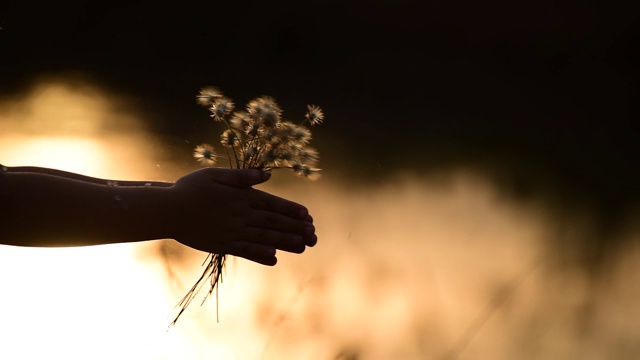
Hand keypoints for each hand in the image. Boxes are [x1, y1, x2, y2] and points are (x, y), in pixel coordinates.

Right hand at [168, 168, 315, 264]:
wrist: (167, 211)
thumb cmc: (190, 188)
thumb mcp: (215, 174)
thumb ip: (241, 176)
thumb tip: (265, 174)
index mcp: (241, 197)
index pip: (272, 204)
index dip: (291, 210)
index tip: (308, 216)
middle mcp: (241, 215)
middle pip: (273, 223)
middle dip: (295, 228)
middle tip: (314, 235)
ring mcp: (232, 232)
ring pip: (264, 238)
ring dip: (285, 243)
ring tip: (303, 247)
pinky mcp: (223, 245)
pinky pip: (245, 251)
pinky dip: (260, 255)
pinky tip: (274, 259)